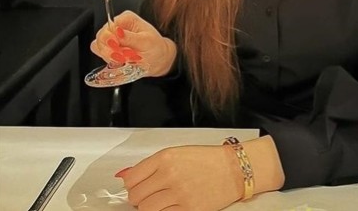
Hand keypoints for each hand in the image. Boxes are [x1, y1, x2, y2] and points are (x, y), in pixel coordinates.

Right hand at [90, 10, 176, 76]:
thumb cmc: (155, 47)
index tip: (120, 50)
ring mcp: (112, 37)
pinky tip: (121, 61)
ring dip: (110, 56)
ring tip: (126, 59)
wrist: (158, 59)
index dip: (111, 41)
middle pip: (101, 37)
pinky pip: (101, 54)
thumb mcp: (146, 42)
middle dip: (110, 51)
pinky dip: (109, 60)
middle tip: (124, 57)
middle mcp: (117, 26)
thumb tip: (117, 31)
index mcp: (126, 18)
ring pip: (98, 46)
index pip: (108, 27)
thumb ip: (130, 37)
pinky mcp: (109, 48)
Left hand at [115, 136, 284, 210]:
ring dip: (149, 206)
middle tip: (149, 193)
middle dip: (139, 197)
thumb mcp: (177, 153)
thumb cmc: (207, 159)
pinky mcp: (188, 210)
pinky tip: (170, 205)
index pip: (132, 177)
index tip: (136, 185)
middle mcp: (169, 174)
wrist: (233, 169)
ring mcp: (178, 194)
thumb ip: (150, 165)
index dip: (131, 184)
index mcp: (165, 157)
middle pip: (136, 196)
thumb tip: (124, 175)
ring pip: (146, 209)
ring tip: (160, 200)